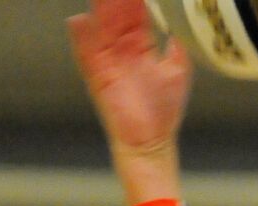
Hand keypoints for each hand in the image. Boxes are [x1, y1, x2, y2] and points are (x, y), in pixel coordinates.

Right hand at [69, 0, 191, 163]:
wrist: (151, 140)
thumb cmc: (162, 112)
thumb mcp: (178, 71)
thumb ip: (177, 47)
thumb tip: (179, 28)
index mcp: (140, 47)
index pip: (135, 14)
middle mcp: (122, 51)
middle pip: (115, 16)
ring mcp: (108, 63)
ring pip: (100, 29)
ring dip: (98, 11)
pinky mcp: (98, 78)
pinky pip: (86, 55)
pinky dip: (82, 39)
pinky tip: (78, 21)